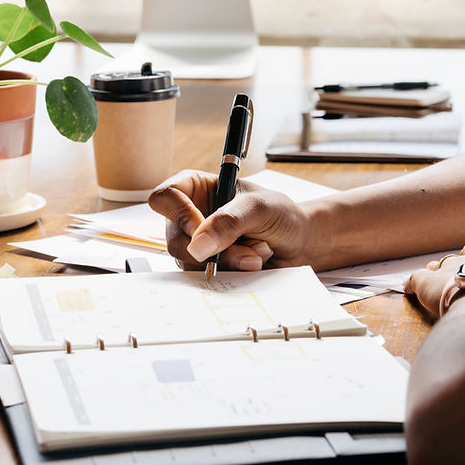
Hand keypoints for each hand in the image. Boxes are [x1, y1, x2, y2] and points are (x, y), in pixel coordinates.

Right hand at [148, 169, 312, 270]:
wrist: (300, 242)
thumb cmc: (281, 214)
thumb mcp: (259, 208)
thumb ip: (229, 222)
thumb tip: (197, 247)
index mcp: (196, 188)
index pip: (164, 198)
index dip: (178, 215)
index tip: (204, 230)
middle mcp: (190, 215)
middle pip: (174, 238)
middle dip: (213, 249)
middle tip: (246, 249)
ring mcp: (197, 243)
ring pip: (189, 262)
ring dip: (227, 262)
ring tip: (256, 253)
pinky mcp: (207, 265)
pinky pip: (203, 276)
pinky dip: (230, 272)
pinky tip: (252, 262)